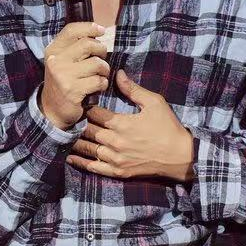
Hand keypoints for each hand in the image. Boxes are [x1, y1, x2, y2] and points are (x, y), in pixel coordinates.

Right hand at [40, 22, 108, 129]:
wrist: (52, 110)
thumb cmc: (63, 81)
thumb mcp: (62, 61)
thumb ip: (74, 47)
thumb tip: (98, 30)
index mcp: (53, 50)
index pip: (71, 30)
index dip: (89, 27)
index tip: (101, 31)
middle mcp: (56, 60)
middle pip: (88, 44)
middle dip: (101, 50)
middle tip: (101, 60)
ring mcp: (63, 75)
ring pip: (97, 63)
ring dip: (104, 70)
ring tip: (100, 75)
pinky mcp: (73, 90)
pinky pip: (98, 81)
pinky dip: (103, 84)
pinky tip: (97, 87)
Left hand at [68, 69, 194, 181]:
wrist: (180, 156)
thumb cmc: (168, 127)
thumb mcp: (154, 103)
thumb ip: (133, 89)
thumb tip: (118, 74)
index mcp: (121, 123)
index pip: (94, 113)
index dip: (85, 107)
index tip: (80, 102)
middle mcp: (114, 142)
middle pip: (87, 130)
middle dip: (79, 123)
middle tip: (70, 116)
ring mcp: (115, 159)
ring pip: (87, 149)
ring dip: (75, 141)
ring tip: (65, 134)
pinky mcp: (119, 171)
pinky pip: (95, 167)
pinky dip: (81, 162)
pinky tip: (70, 157)